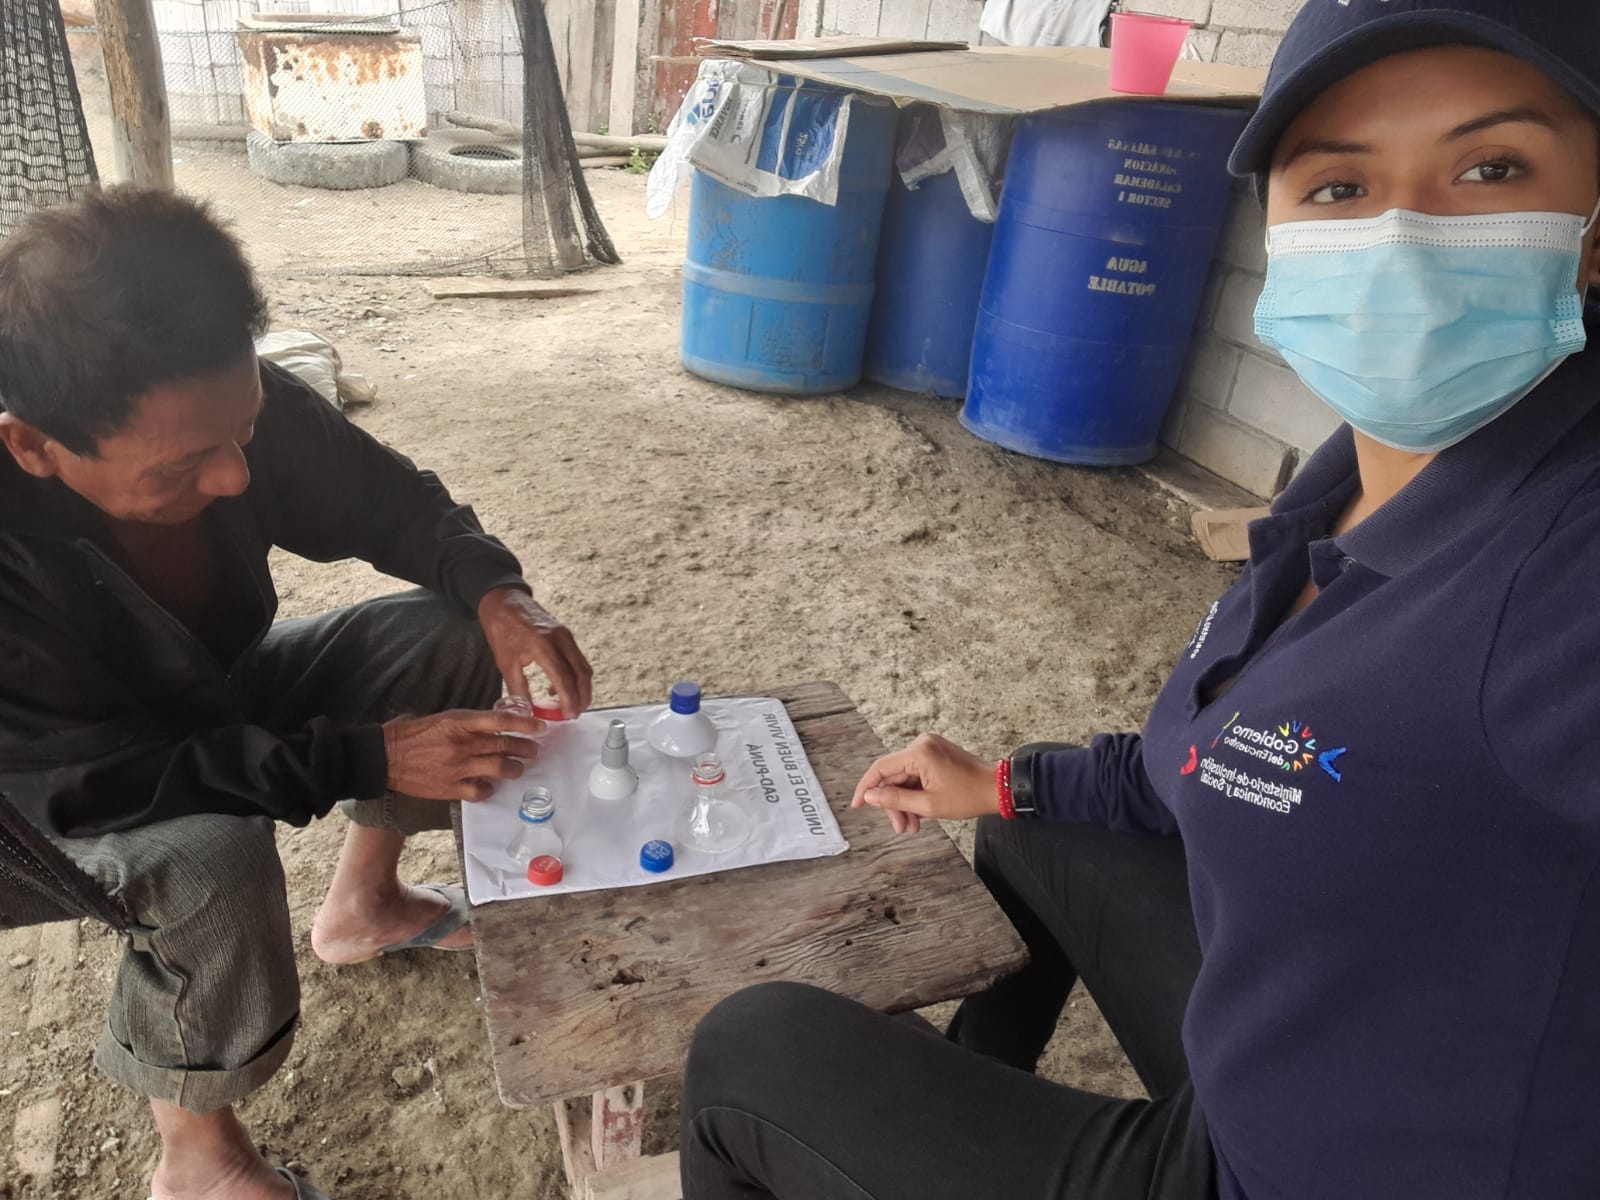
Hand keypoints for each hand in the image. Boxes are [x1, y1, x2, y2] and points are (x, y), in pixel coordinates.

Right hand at [383, 709, 544, 801]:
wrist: (383, 756)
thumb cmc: (411, 733)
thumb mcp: (441, 718)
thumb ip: (467, 723)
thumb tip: (492, 726)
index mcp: (458, 721)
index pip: (501, 720)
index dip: (525, 723)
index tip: (541, 727)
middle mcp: (461, 744)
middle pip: (505, 746)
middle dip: (525, 748)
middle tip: (534, 750)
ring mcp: (457, 767)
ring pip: (499, 769)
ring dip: (514, 769)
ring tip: (518, 768)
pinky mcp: (450, 787)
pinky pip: (480, 791)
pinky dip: (489, 789)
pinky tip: (490, 786)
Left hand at [477, 587, 593, 718]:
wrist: (504, 602)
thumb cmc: (502, 629)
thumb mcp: (505, 663)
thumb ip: (518, 688)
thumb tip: (527, 710)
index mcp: (543, 647)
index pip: (565, 679)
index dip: (570, 700)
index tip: (568, 715)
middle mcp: (560, 640)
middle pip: (582, 674)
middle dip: (582, 697)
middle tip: (574, 713)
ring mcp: (566, 635)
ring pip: (583, 667)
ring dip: (582, 687)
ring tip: (572, 704)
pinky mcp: (566, 634)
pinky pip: (577, 659)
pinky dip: (576, 675)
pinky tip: (560, 686)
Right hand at [851, 733, 995, 834]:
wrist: (997, 789)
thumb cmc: (968, 796)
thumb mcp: (928, 805)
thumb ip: (895, 800)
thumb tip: (870, 796)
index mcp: (919, 753)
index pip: (881, 769)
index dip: (866, 788)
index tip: (857, 805)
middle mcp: (922, 744)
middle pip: (894, 777)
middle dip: (895, 804)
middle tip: (900, 828)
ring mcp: (930, 748)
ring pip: (905, 778)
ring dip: (905, 802)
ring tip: (912, 826)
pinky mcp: (936, 754)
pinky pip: (916, 774)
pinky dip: (915, 794)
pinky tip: (919, 813)